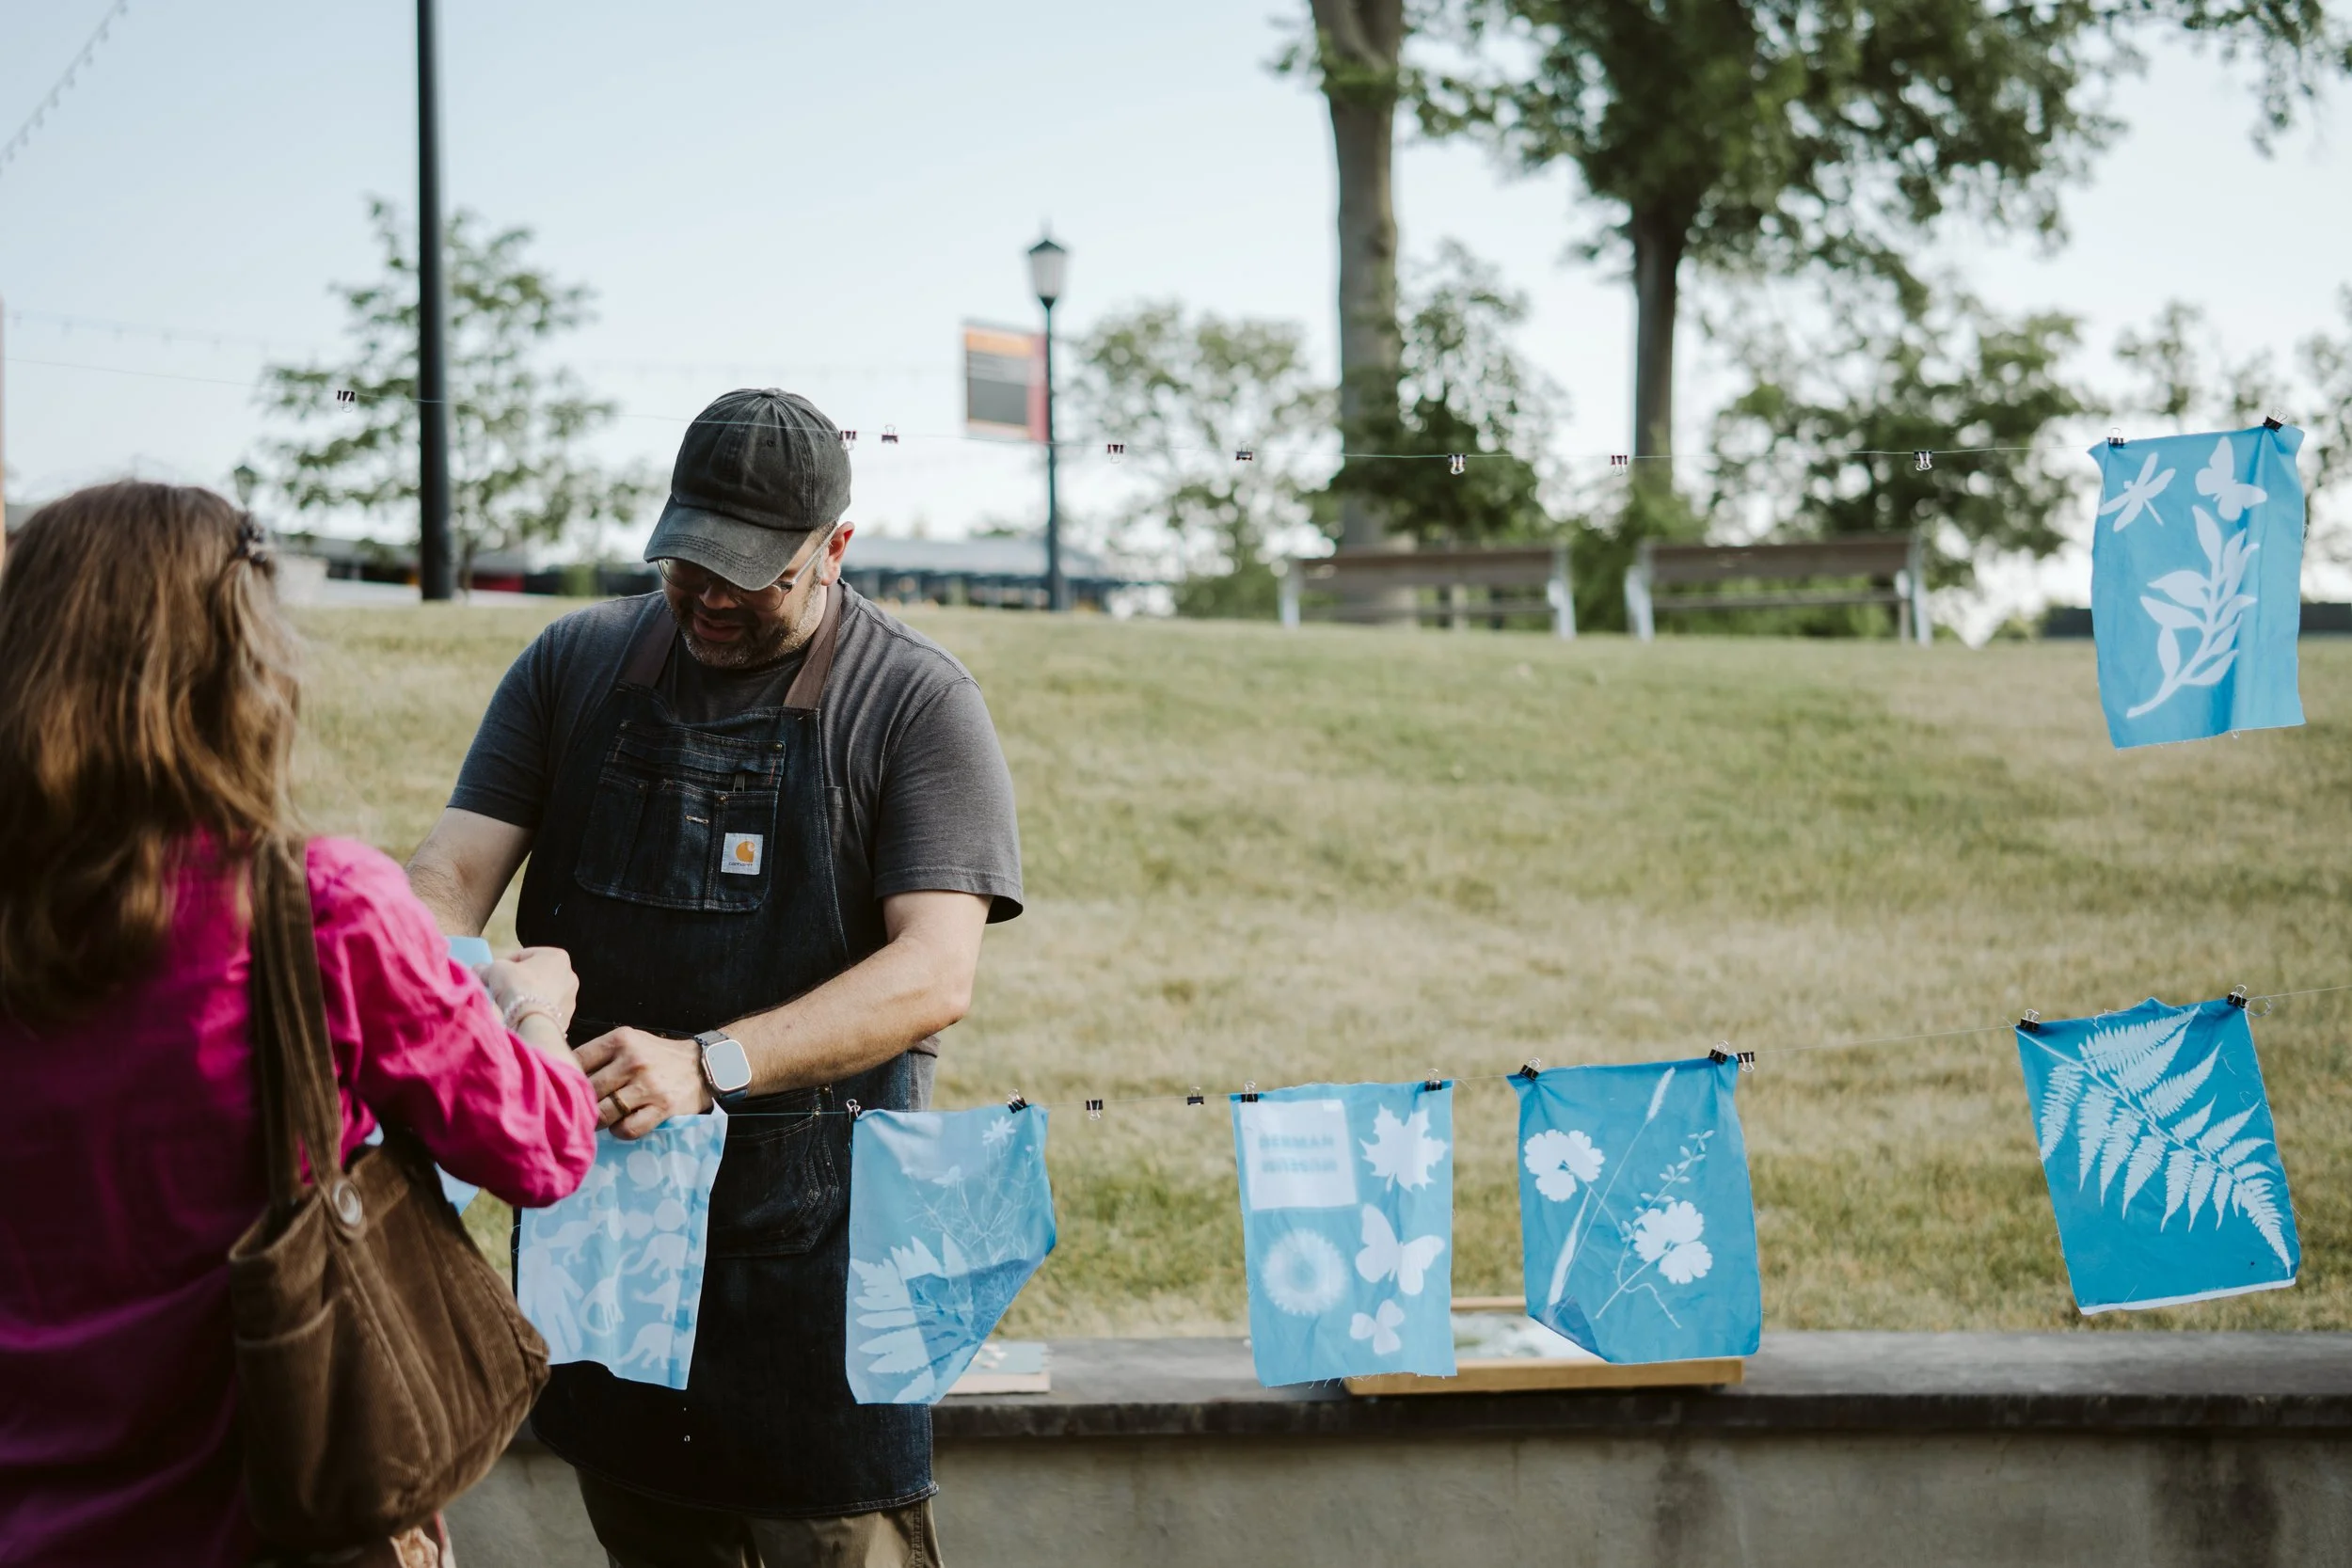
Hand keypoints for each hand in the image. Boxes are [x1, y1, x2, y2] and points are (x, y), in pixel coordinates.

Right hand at [481, 947, 578, 1031]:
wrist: (533, 1021)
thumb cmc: (518, 986)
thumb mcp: (495, 970)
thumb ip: (486, 967)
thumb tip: (479, 969)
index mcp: (557, 956)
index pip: (524, 955)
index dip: (505, 963)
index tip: (494, 974)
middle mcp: (570, 974)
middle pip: (535, 974)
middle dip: (518, 980)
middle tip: (501, 989)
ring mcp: (571, 997)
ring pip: (542, 992)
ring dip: (527, 996)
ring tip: (511, 1004)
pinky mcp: (567, 1017)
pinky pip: (545, 1009)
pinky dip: (534, 1010)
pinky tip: (522, 1015)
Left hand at [575, 1027, 713, 1139]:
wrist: (703, 1067)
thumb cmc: (658, 1056)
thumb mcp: (631, 1042)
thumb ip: (600, 1055)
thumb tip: (560, 1073)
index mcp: (621, 1040)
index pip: (577, 1060)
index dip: (566, 1077)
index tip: (565, 1088)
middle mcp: (633, 1060)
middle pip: (588, 1090)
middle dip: (580, 1104)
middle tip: (580, 1111)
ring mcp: (648, 1085)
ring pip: (603, 1113)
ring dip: (598, 1121)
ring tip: (600, 1119)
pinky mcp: (662, 1108)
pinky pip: (627, 1129)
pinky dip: (620, 1132)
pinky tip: (622, 1125)